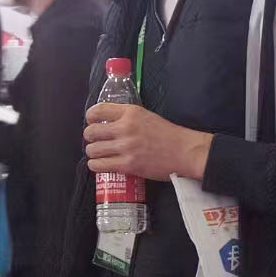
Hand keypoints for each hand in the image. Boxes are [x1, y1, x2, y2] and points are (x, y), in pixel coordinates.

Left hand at [84, 102, 213, 181]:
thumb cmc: (169, 135)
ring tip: (99, 153)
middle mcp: (125, 128)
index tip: (92, 122)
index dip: (90, 117)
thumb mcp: (146, 116)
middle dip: (90, 137)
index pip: (98, 110)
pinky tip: (100, 164)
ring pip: (92, 150)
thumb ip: (127, 117)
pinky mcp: (127, 165)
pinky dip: (96, 165)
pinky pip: (99, 165)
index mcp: (130, 112)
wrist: (185, 152)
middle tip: (95, 140)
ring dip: (93, 152)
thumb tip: (107, 122)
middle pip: (91, 131)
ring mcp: (126, 147)